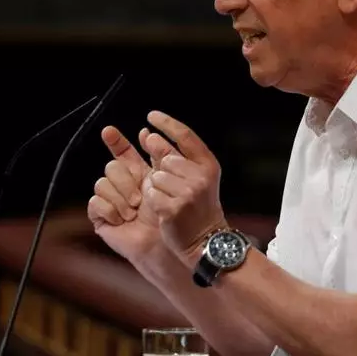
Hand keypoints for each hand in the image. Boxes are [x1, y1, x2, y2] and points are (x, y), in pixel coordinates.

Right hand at [88, 125, 178, 261]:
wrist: (167, 242)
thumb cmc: (172, 214)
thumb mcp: (169, 181)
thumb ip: (159, 156)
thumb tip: (145, 132)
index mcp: (138, 172)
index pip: (122, 150)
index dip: (115, 140)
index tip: (109, 131)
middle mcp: (123, 183)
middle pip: (112, 165)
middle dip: (126, 180)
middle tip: (139, 198)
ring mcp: (111, 199)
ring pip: (103, 181)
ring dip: (121, 198)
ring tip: (134, 211)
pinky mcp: (101, 215)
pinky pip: (96, 201)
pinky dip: (111, 210)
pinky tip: (123, 219)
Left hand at [140, 111, 226, 262]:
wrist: (206, 240)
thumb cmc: (198, 207)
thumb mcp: (194, 178)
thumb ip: (172, 155)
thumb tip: (147, 134)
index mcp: (208, 164)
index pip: (185, 135)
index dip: (166, 123)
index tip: (151, 116)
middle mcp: (200, 176)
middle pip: (165, 158)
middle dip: (161, 170)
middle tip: (173, 187)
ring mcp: (188, 193)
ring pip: (155, 177)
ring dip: (156, 187)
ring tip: (171, 200)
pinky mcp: (173, 208)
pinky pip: (151, 194)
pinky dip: (153, 201)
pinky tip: (165, 210)